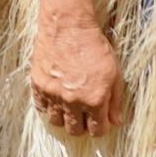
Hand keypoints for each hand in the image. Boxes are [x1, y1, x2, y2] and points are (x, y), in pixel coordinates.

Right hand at [29, 11, 124, 136]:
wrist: (69, 26)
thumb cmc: (95, 46)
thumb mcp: (114, 73)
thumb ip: (116, 101)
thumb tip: (117, 122)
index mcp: (95, 100)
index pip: (97, 130)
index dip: (100, 128)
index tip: (100, 122)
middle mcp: (73, 101)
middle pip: (75, 130)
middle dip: (82, 126)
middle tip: (84, 117)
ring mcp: (53, 94)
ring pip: (56, 122)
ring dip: (64, 118)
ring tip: (69, 108)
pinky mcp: (38, 84)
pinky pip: (41, 107)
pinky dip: (48, 107)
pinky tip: (56, 99)